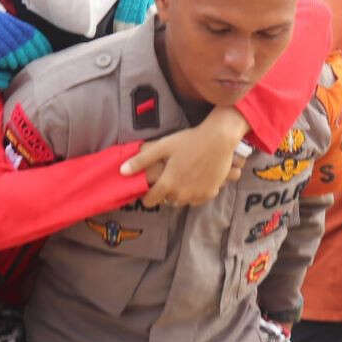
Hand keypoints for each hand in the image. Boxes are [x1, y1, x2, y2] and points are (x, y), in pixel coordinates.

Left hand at [120, 108, 249, 208]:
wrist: (219, 140)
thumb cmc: (189, 140)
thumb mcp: (162, 146)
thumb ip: (141, 160)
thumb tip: (122, 171)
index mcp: (168, 183)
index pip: (150, 200)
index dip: (146, 196)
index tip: (148, 191)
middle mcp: (182, 193)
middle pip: (166, 201)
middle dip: (164, 193)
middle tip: (167, 179)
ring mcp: (197, 195)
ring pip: (182, 201)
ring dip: (179, 194)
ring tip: (180, 179)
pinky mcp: (210, 193)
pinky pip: (197, 199)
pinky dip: (193, 193)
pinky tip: (194, 180)